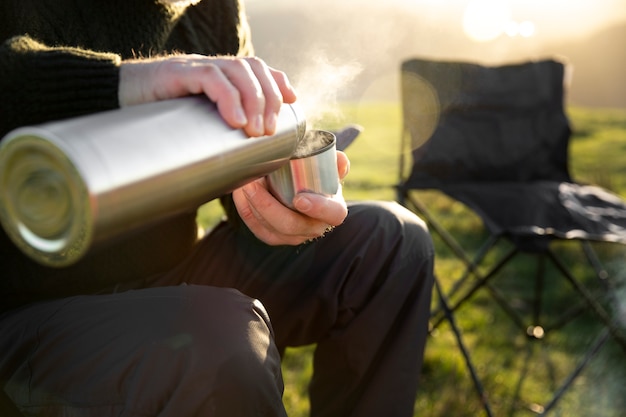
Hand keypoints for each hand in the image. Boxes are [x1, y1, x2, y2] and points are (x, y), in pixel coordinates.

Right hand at [118, 55, 296, 136]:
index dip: (278, 82)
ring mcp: (196, 68)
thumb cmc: (157, 122)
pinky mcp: (178, 73)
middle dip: (270, 99)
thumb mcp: (195, 131)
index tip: (293, 103)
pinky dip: (228, 97)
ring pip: (238, 71)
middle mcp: (212, 68)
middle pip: (254, 70)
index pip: (258, 69)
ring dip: (254, 100)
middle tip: (269, 132)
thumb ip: (216, 144)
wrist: (114, 102)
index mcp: (220, 78)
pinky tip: (234, 120)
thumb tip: (236, 178)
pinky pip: (210, 77)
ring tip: (255, 130)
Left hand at [232, 151, 350, 245]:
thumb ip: (337, 164)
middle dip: (268, 205)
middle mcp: (313, 229)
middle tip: (253, 183)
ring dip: (253, 206)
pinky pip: (257, 228)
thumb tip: (339, 159)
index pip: (331, 214)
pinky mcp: (273, 237)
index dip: (317, 208)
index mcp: (333, 212)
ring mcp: (292, 236)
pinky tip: (238, 193)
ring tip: (243, 183)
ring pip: (270, 228)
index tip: (300, 198)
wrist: (304, 193)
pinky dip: (245, 211)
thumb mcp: (330, 170)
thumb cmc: (318, 181)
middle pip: (290, 225)